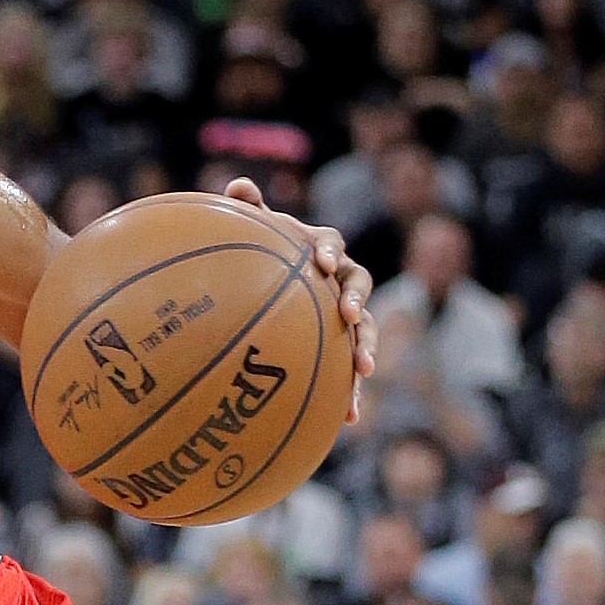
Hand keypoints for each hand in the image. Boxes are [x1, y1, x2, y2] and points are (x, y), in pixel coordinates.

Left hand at [224, 178, 376, 420]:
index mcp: (322, 251)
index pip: (332, 246)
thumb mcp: (255, 234)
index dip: (331, 252)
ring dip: (367, 346)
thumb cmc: (263, 256)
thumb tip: (237, 185)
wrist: (271, 289)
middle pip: (359, 286)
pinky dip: (353, 392)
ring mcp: (346, 315)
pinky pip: (351, 370)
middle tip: (348, 315)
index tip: (322, 262)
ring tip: (365, 368)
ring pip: (365, 329)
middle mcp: (341, 281)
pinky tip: (350, 419)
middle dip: (357, 300)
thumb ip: (249, 210)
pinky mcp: (342, 348)